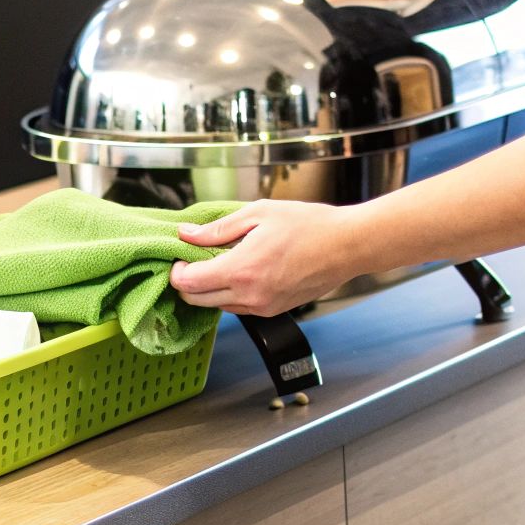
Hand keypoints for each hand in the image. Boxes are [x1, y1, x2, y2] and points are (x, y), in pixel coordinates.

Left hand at [170, 200, 365, 317]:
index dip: (177, 270)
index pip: (187, 283)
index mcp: (241, 270)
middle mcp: (249, 296)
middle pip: (196, 300)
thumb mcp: (258, 214)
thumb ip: (217, 229)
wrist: (347, 246)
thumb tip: (186, 234)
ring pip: (216, 306)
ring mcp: (262, 307)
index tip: (181, 255)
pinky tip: (241, 271)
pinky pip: (238, 307)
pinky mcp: (273, 311)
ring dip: (209, 288)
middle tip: (194, 259)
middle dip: (187, 281)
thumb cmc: (309, 225)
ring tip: (221, 260)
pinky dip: (230, 293)